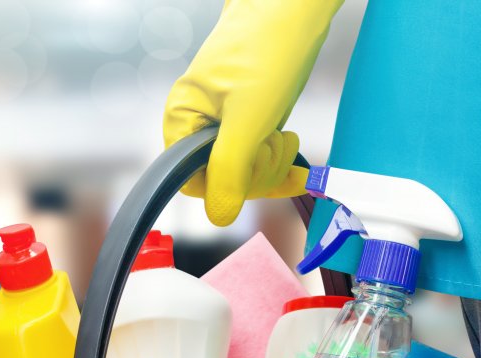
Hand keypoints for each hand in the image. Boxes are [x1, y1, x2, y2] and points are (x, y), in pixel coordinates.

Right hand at [163, 0, 342, 225]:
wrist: (294, 6)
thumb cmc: (267, 47)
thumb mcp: (249, 117)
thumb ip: (230, 168)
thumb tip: (219, 215)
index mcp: (182, 120)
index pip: (192, 180)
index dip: (225, 184)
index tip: (252, 167)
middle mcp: (198, 123)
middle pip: (220, 179)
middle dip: (255, 171)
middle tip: (274, 143)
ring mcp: (224, 122)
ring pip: (244, 171)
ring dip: (271, 164)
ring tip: (285, 137)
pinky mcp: (249, 119)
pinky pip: (258, 157)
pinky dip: (279, 163)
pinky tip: (297, 166)